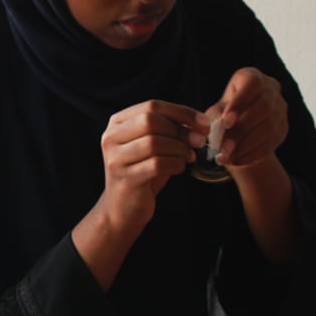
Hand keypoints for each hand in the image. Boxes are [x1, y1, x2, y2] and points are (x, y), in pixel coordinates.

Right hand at [72, 99, 208, 289]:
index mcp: (117, 124)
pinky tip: (180, 168)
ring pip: (154, 142)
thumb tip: (200, 123)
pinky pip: (157, 164)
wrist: (122, 209)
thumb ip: (167, 130)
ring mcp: (116, 159)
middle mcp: (111, 138)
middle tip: (199, 142)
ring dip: (179, 148)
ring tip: (189, 156)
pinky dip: (175, 164)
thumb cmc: (142, 173)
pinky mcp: (126, 178)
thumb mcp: (151, 146)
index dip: (182, 112)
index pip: (152, 106)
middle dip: (181, 130)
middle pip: (151, 120)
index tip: (204, 123)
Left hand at [209, 68, 286, 168]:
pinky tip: (235, 161)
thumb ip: (216, 118)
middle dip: (243, 129)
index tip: (226, 121)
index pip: (252, 84)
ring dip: (246, 145)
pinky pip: (271, 143)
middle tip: (224, 146)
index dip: (240, 102)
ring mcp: (281, 109)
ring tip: (226, 157)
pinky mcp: (283, 129)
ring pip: (269, 127)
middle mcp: (271, 90)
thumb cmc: (223, 115)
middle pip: (264, 107)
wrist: (238, 130)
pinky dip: (251, 154)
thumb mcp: (215, 113)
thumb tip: (220, 131)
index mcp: (252, 77)